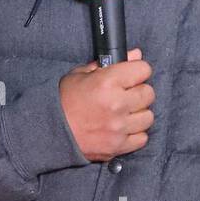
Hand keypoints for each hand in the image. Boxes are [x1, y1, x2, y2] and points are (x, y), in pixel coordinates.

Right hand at [59, 47, 154, 162]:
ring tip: (125, 113)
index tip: (132, 76)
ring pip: (148, 117)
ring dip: (139, 114)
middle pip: (148, 93)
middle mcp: (117, 104)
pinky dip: (135, 133)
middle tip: (126, 94)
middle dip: (139, 92)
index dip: (138, 71)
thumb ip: (110, 64)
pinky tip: (123, 128)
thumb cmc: (64, 101)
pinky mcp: (118, 146)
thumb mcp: (81, 74)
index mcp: (107, 82)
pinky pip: (142, 138)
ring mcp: (119, 127)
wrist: (51, 130)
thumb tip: (136, 55)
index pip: (143, 70)